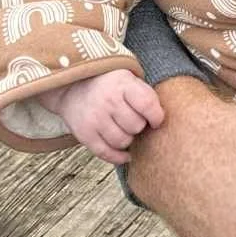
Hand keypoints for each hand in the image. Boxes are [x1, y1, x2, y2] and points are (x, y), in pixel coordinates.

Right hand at [47, 70, 164, 165]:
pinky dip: (118, 156)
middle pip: (136, 126)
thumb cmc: (110, 85)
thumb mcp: (129, 79)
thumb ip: (145, 96)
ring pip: (123, 141)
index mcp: (122, 84)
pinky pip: (107, 153)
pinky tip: (124, 153)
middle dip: (139, 126)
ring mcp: (95, 118)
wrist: (73, 86)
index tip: (156, 120)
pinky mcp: (85, 134)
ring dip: (128, 139)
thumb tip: (162, 121)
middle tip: (134, 121)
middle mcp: (107, 101)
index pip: (147, 105)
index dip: (156, 117)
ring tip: (124, 130)